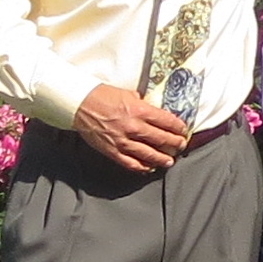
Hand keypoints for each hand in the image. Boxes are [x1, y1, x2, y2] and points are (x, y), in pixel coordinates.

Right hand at [73, 84, 188, 170]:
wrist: (79, 104)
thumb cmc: (102, 96)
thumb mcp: (128, 94)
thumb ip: (143, 104)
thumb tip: (155, 111)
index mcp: (139, 110)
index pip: (166, 121)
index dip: (178, 127)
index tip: (183, 130)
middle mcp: (133, 127)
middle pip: (161, 139)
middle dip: (175, 143)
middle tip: (181, 145)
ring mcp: (122, 140)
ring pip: (148, 154)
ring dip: (162, 159)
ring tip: (170, 161)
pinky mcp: (112, 150)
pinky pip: (130, 162)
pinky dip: (141, 167)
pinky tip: (149, 168)